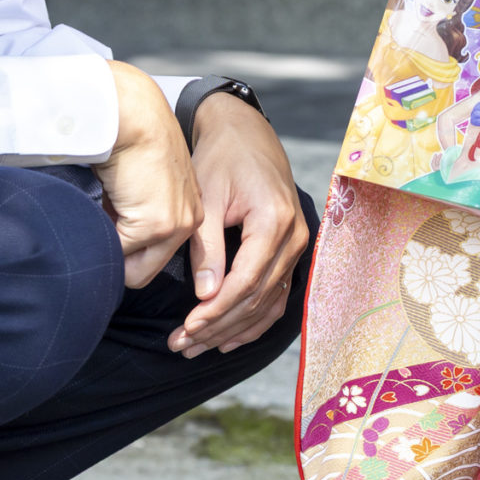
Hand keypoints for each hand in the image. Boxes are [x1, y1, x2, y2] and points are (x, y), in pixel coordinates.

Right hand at [97, 62, 202, 288]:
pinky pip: (118, 252)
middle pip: (144, 272)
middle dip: (116, 260)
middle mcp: (189, 220)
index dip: (124, 252)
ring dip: (110, 251)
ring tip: (102, 214)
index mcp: (187, 209)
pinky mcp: (157, 224)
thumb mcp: (138, 185)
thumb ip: (131, 216)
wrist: (131, 115)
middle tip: (99, 230)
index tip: (105, 234)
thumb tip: (106, 243)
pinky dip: (101, 237)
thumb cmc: (129, 139)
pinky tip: (101, 203)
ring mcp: (175, 225)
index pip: (155, 257)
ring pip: (133, 271)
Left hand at [171, 93, 309, 357]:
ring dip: (232, 329)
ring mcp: (298, 245)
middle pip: (257, 298)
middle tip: (181, 345)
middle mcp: (294, 237)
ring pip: (268, 302)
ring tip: (196, 347)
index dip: (216, 311)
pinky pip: (278, 295)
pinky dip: (254, 320)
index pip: (246, 282)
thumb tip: (206, 296)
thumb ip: (208, 247)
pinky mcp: (293, 250)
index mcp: (274, 221)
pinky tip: (228, 339)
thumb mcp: (207, 197)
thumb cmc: (221, 158)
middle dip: (218, 327)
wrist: (245, 132)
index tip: (186, 328)